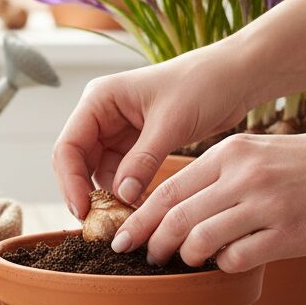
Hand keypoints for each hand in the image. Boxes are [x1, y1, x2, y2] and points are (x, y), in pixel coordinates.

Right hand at [52, 48, 250, 218]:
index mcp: (99, 100)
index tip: (83, 211)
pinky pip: (121, 175)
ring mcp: (117, 131)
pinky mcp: (135, 146)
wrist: (235, 78)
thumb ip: (142, 160)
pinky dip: (126, 194)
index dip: (70, 181)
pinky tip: (139, 211)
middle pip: (77, 163)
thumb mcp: (171, 123)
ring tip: (124, 222)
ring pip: (98, 173)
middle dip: (86, 194)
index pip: (69, 146)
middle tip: (99, 226)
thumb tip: (120, 196)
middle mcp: (101, 115)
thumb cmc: (203, 85)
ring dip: (108, 198)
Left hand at [111, 128, 305, 271]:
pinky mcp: (289, 234)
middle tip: (144, 258)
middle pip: (175, 217)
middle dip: (152, 243)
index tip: (123, 236)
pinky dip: (224, 265)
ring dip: (187, 256)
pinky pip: (237, 258)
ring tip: (187, 260)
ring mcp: (266, 205)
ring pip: (200, 240)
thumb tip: (177, 210)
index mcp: (230, 153)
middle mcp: (243, 176)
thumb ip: (219, 176)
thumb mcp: (258, 152)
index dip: (140, 218)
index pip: (168, 190)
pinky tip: (229, 261)